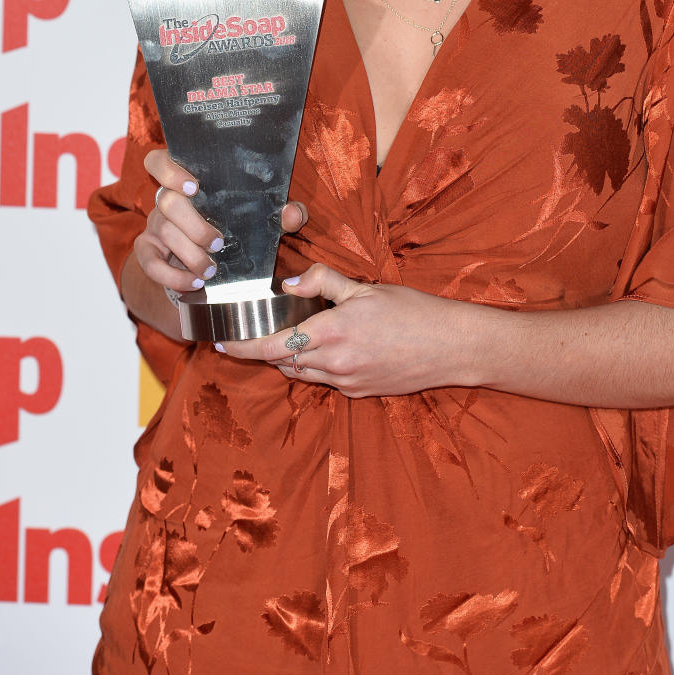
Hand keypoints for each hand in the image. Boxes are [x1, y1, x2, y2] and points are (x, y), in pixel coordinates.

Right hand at [135, 147, 307, 296]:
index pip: (159, 160)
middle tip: (217, 243)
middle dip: (193, 224)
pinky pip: (149, 262)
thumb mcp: (259, 218)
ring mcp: (154, 224)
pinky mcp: (148, 251)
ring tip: (211, 270)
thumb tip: (293, 214)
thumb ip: (278, 213)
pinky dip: (171, 275)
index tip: (193, 186)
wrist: (207, 259)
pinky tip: (194, 282)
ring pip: (163, 230)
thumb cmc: (234, 225)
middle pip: (166, 200)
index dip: (169, 170)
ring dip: (188, 253)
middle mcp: (166, 198)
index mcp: (187, 180)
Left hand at [219, 263, 479, 397]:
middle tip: (259, 330)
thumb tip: (290, 282)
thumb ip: (324, 281)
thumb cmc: (414, 312)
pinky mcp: (359, 392)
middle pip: (281, 362)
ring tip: (294, 336)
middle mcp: (334, 364)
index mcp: (331, 333)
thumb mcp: (366, 288)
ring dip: (290, 358)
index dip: (241, 347)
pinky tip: (330, 348)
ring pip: (301, 374)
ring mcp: (347, 383)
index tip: (221, 342)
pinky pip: (325, 382)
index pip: (271, 346)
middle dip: (266, 349)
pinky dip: (317, 366)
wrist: (452, 347)